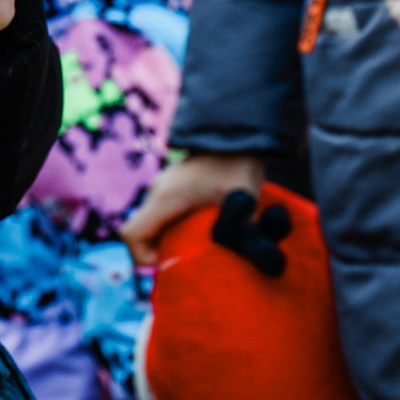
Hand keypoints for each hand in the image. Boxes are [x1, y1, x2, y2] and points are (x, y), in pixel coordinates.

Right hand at [121, 151, 263, 264]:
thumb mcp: (244, 198)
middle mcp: (157, 193)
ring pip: (152, 224)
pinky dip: (173, 229)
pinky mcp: (174, 186)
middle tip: (188, 267)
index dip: (142, 259)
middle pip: (141, 233)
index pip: (132, 235)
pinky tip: (202, 233)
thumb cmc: (237, 163)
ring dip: (166, 242)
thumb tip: (267, 262)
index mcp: (164, 198)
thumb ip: (248, 230)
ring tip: (198, 252)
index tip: (170, 268)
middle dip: (158, 255)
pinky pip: (164, 215)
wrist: (236, 131)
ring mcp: (164, 188)